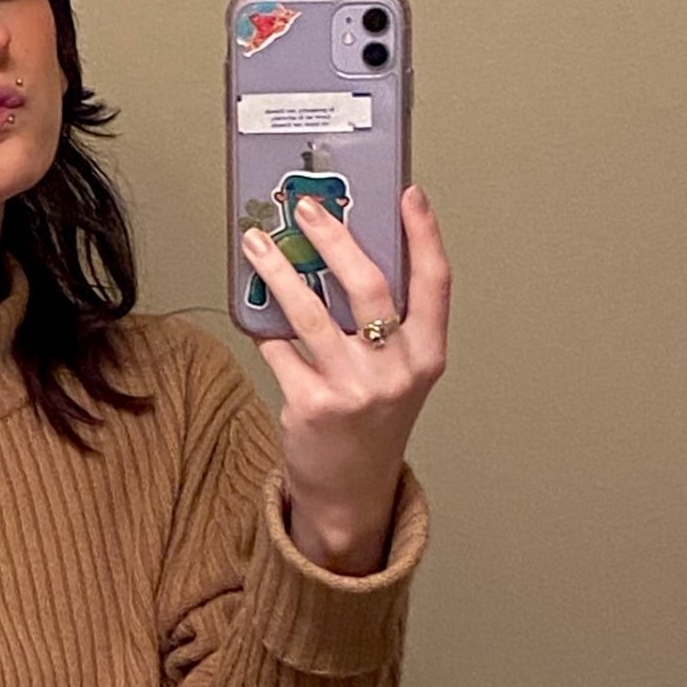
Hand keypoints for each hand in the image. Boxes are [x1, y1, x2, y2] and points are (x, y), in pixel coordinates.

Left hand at [242, 184, 449, 574]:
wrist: (350, 493)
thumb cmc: (372, 424)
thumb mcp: (398, 375)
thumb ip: (387, 326)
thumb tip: (344, 254)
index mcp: (427, 356)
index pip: (436, 282)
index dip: (424, 234)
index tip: (407, 194)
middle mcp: (396, 372)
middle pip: (368, 285)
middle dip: (334, 237)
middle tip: (306, 208)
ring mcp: (353, 389)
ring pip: (310, 311)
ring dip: (278, 269)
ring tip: (256, 242)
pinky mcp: (310, 404)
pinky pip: (279, 349)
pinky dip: (263, 326)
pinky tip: (251, 308)